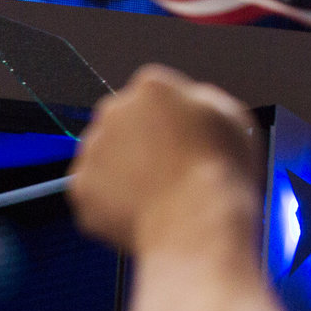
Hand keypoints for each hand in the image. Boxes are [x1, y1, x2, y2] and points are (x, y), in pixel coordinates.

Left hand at [68, 66, 260, 255]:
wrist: (197, 222)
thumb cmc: (221, 172)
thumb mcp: (231, 116)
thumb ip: (199, 99)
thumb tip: (185, 101)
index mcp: (151, 87)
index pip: (153, 95)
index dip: (171, 121)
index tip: (183, 141)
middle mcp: (112, 111)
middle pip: (122, 122)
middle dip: (140, 142)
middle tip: (168, 170)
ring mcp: (91, 150)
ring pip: (105, 156)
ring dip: (123, 171)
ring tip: (158, 195)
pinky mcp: (79, 186)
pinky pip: (94, 192)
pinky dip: (111, 203)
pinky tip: (142, 212)